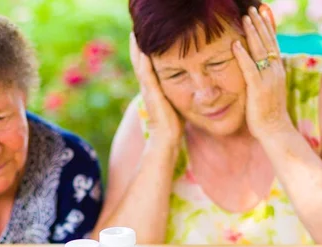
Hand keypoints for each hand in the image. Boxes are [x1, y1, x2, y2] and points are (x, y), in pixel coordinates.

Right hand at [129, 33, 183, 147]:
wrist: (167, 139)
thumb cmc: (174, 125)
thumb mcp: (176, 103)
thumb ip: (177, 92)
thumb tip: (188, 86)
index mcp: (153, 89)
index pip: (147, 67)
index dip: (145, 54)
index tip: (144, 41)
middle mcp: (148, 87)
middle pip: (140, 63)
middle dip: (137, 48)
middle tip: (135, 32)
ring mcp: (147, 89)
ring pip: (139, 64)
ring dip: (136, 49)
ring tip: (134, 34)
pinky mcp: (150, 92)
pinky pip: (144, 71)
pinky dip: (141, 59)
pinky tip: (140, 47)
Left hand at [232, 6, 293, 140]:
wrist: (275, 130)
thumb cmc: (268, 112)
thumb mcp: (268, 88)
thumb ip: (263, 74)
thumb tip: (258, 65)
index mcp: (277, 69)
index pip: (273, 42)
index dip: (267, 26)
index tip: (263, 11)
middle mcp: (275, 70)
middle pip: (268, 41)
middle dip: (260, 23)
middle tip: (253, 8)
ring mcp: (268, 79)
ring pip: (260, 50)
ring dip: (252, 32)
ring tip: (246, 17)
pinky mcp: (258, 89)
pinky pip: (249, 68)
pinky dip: (243, 55)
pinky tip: (236, 43)